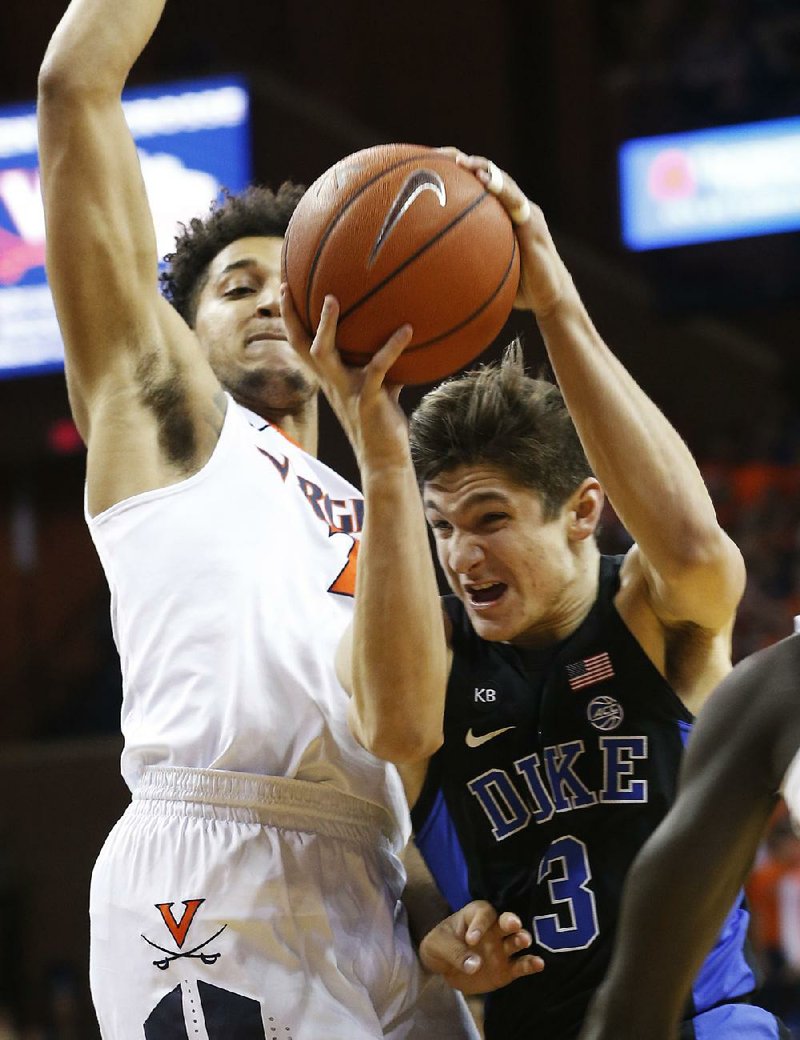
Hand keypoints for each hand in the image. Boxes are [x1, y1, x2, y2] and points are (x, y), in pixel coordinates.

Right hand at [280, 285, 412, 470]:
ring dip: (326, 326)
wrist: (384, 460)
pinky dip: (392, 347)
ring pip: (324, 353)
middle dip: (290, 315)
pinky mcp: (368, 398)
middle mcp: (332, 383)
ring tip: (332, 299)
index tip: (286, 289)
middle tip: (287, 286)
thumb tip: (403, 335)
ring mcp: (347, 390)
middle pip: (301, 344)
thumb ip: (386, 364)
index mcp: (330, 380)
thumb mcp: (382, 388)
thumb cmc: (383, 424)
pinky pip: (377, 367)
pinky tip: (407, 330)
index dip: (291, 319)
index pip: (302, 346)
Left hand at [419, 900, 543, 995]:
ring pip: (516, 940)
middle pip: (505, 921)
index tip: (471, 940)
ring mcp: (502, 948)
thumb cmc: (440, 946)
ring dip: (522, 939)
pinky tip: (539, 964)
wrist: (444, 968)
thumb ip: (456, 953)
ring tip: (524, 941)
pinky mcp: (507, 969)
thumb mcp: (439, 946)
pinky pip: (521, 965)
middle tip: (513, 924)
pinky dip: (530, 964)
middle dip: (510, 921)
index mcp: (475, 916)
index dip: (479, 925)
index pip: (482, 914)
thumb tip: (475, 965)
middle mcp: (493, 929)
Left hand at [438, 148, 571, 318]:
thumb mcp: (482, 273)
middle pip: (485, 175)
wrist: (548, 298)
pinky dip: (501, 188)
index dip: (452, 172)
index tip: (425, 163)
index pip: (473, 186)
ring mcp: (524, 212)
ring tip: (463, 162)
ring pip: (502, 182)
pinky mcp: (534, 223)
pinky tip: (485, 182)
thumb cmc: (513, 288)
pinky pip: (516, 201)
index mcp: (497, 215)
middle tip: (436, 154)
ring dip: (483, 169)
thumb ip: (461, 263)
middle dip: (460, 161)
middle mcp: (511, 207)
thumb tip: (424, 271)